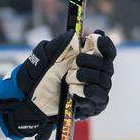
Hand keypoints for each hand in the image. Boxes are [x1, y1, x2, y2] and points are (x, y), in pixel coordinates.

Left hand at [0, 30, 115, 139]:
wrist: (32, 98)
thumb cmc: (40, 75)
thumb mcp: (46, 54)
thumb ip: (60, 43)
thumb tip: (74, 34)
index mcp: (88, 58)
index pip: (106, 50)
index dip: (105, 44)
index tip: (98, 39)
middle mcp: (96, 73)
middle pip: (107, 65)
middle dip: (92, 61)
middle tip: (76, 62)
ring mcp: (96, 90)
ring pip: (104, 81)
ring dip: (87, 77)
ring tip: (69, 79)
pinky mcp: (94, 105)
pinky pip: (101, 98)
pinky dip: (90, 92)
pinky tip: (76, 91)